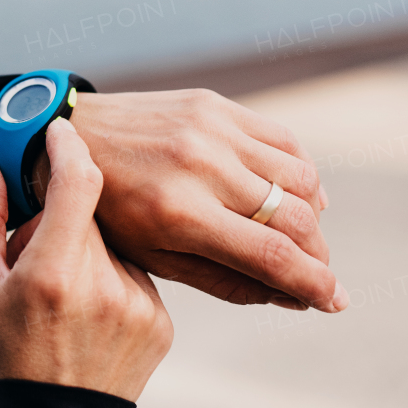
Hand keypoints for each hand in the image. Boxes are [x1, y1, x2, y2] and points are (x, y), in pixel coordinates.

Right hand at [0, 118, 172, 401]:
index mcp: (53, 274)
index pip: (78, 182)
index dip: (67, 147)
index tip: (58, 130)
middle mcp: (105, 286)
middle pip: (90, 215)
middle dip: (60, 222)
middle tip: (33, 260)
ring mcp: (140, 305)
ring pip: (115, 244)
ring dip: (87, 253)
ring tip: (60, 299)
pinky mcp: (161, 322)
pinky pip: (135, 274)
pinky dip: (110, 281)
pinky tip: (85, 316)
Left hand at [48, 89, 347, 312]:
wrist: (72, 135)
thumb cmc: (110, 210)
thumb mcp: (155, 257)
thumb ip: (226, 280)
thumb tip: (292, 297)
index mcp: (179, 212)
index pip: (271, 255)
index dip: (314, 284)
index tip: (334, 303)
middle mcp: (200, 165)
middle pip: (294, 218)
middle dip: (319, 255)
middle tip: (321, 275)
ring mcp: (211, 128)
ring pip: (300, 177)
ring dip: (313, 215)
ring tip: (302, 236)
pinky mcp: (215, 105)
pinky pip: (284, 140)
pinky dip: (300, 172)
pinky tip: (292, 194)